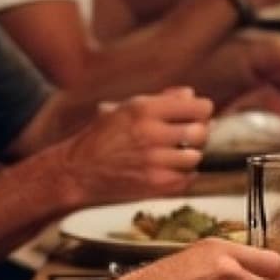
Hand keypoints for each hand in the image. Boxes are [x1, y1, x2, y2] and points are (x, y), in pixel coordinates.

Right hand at [70, 87, 210, 200]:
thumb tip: (191, 95)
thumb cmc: (101, 137)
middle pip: (201, 132)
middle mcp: (151, 133)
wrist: (77, 171)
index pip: (200, 107)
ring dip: (188, 156)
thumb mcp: (126, 109)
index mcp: (144, 108)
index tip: (196, 116)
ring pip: (196, 157)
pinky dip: (182, 174)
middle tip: (186, 137)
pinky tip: (166, 169)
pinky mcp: (155, 184)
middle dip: (197, 134)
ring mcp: (155, 161)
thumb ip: (161, 100)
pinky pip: (187, 178)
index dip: (202, 112)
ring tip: (173, 154)